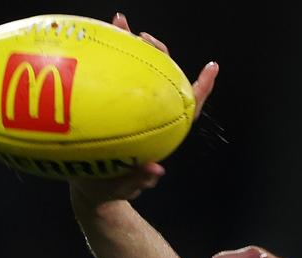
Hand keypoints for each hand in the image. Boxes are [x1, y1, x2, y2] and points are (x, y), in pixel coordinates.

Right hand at [69, 12, 218, 206]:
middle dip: (156, 52)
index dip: (200, 89)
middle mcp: (148, 116)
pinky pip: (107, 78)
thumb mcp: (123, 188)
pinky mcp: (106, 107)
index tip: (212, 67)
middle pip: (161, 79)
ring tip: (118, 23)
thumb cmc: (111, 190)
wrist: (90, 190)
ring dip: (129, 46)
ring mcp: (128, 109)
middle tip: (142, 35)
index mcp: (159, 133)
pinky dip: (102, 58)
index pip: (186, 108)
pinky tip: (92, 39)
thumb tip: (155, 170)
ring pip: (135, 72)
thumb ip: (139, 181)